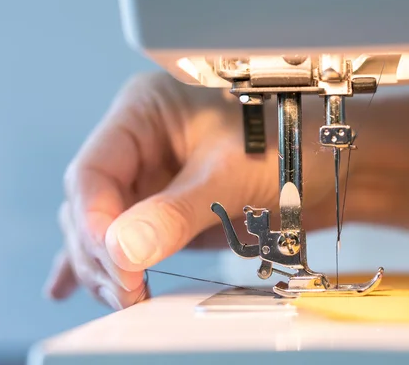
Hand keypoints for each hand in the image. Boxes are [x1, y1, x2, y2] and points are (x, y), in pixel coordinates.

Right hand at [43, 72, 344, 309]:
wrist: (334, 162)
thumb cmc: (294, 140)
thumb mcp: (231, 173)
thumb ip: (176, 210)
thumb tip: (123, 249)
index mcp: (147, 111)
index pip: (94, 170)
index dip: (94, 222)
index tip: (115, 264)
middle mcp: (145, 141)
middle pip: (94, 202)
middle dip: (102, 251)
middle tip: (123, 290)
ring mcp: (157, 176)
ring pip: (108, 224)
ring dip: (108, 263)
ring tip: (119, 296)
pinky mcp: (172, 205)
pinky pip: (129, 233)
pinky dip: (109, 260)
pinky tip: (74, 283)